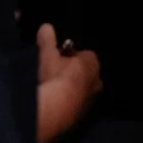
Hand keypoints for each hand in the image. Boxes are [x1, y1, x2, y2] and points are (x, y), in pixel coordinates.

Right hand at [34, 24, 101, 142]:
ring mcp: (91, 99)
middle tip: (52, 76)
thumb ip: (47, 40)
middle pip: (82, 74)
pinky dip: (66, 104)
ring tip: (51, 92)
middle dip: (70, 74)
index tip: (56, 60)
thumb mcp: (47, 55)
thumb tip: (46, 27)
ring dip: (69, 90)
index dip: (68, 57)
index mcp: (92, 62)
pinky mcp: (82, 115)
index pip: (82, 55)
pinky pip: (74, 105)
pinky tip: (53, 106)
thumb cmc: (54, 76)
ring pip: (79, 90)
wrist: (56, 109)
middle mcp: (97, 80)